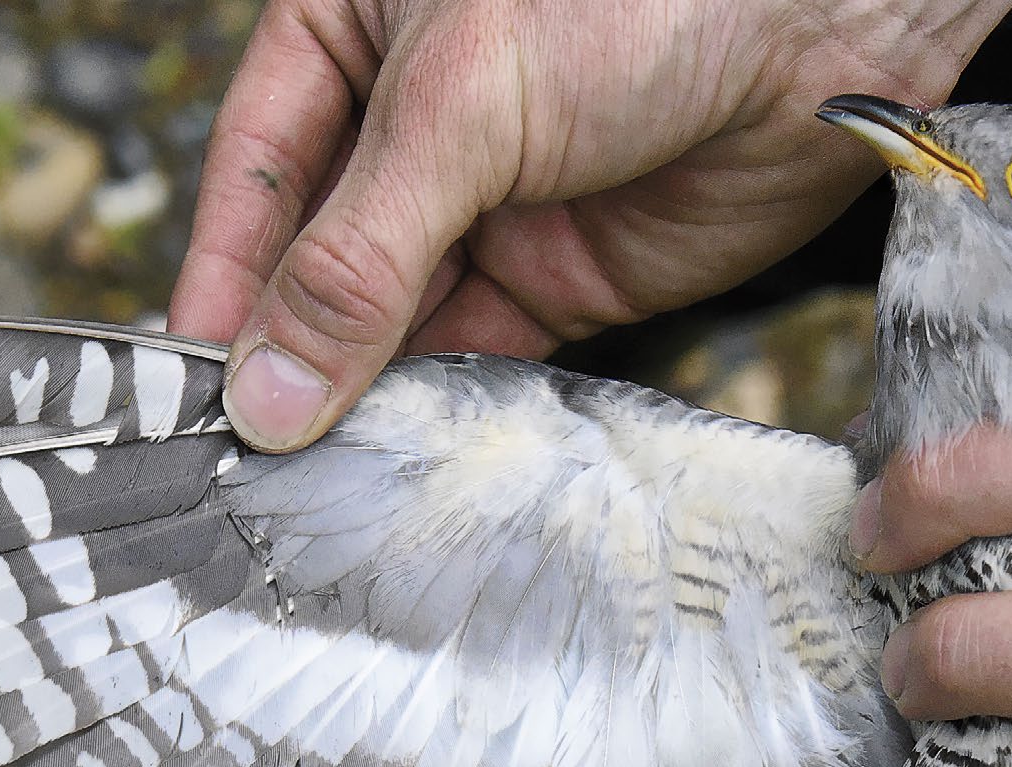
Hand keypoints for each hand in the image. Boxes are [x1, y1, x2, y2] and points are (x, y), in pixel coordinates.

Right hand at [168, 0, 1008, 450]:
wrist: (819, 30)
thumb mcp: (465, 103)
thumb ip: (364, 252)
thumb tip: (270, 385)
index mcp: (352, 35)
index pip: (258, 173)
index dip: (225, 279)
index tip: (193, 384)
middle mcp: (413, 130)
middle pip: (321, 262)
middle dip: (292, 356)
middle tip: (251, 459)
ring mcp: (487, 210)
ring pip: (396, 324)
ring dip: (363, 398)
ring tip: (319, 478)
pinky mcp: (559, 282)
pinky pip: (477, 358)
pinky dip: (445, 408)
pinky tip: (409, 456)